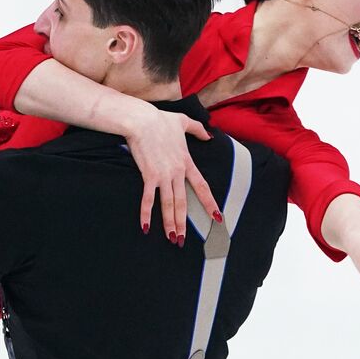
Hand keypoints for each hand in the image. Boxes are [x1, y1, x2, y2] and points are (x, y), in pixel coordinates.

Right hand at [124, 108, 220, 242]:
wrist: (142, 120)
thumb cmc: (160, 119)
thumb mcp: (183, 122)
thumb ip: (198, 129)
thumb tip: (209, 135)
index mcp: (187, 162)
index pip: (202, 186)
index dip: (210, 203)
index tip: (217, 218)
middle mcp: (177, 172)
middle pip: (183, 202)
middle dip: (183, 223)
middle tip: (183, 239)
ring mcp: (163, 175)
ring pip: (168, 204)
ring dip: (170, 223)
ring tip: (172, 238)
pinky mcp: (148, 175)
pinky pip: (148, 198)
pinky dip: (146, 214)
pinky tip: (146, 227)